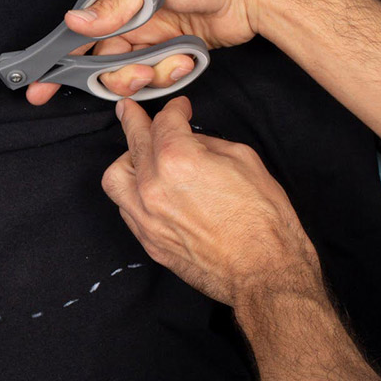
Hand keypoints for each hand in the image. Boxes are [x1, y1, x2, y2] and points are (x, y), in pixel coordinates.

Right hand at [27, 0, 285, 104]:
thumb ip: (112, 6)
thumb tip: (74, 22)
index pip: (74, 32)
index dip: (56, 63)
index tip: (38, 89)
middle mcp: (126, 16)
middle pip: (101, 64)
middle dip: (118, 76)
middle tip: (138, 75)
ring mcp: (148, 36)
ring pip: (129, 75)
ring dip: (150, 75)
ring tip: (175, 60)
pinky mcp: (169, 51)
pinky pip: (156, 76)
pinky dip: (171, 73)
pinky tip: (188, 56)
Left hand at [101, 96, 321, 307]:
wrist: (264, 272)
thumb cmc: (263, 221)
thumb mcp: (244, 161)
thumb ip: (207, 144)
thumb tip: (190, 140)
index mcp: (177, 160)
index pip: (165, 122)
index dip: (174, 109)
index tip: (180, 107)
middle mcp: (153, 188)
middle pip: (134, 142)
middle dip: (134, 120)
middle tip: (131, 109)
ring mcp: (146, 217)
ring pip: (116, 177)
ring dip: (126, 159)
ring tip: (138, 155)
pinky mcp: (148, 241)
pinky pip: (126, 208)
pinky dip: (132, 191)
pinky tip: (145, 187)